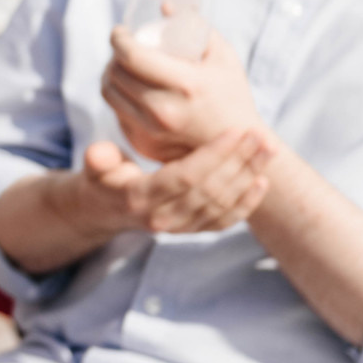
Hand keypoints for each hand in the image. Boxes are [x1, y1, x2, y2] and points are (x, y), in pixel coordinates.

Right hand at [76, 130, 275, 235]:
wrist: (105, 210)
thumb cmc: (103, 178)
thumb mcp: (94, 166)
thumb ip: (97, 158)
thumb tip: (98, 154)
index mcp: (139, 199)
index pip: (184, 177)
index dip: (213, 154)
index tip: (235, 131)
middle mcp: (162, 219)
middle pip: (210, 190)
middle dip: (239, 161)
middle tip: (261, 134)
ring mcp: (179, 229)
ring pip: (222, 205)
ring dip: (249, 177)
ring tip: (268, 150)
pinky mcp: (192, 231)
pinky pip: (224, 222)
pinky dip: (247, 204)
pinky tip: (262, 182)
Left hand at [102, 23, 259, 161]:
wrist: (237, 147)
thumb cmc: (231, 95)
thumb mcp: (223, 56)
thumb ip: (196, 25)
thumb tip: (165, 5)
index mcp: (186, 85)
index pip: (132, 55)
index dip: (118, 38)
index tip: (120, 31)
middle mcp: (164, 111)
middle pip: (115, 73)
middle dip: (114, 55)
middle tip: (123, 48)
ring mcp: (151, 131)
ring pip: (109, 94)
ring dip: (109, 74)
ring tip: (121, 66)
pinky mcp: (143, 144)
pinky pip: (116, 113)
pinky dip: (118, 97)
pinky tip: (129, 90)